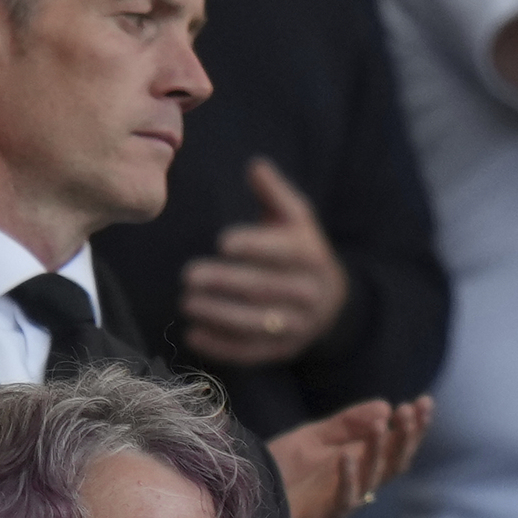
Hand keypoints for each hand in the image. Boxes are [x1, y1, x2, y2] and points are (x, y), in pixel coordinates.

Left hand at [180, 158, 348, 366]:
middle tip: (189, 275)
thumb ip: (274, 194)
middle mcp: (308, 293)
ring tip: (186, 303)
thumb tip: (255, 165)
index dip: (254, 245)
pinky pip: (251, 352)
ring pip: (257, 323)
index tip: (222, 241)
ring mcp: (297, 325)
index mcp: (310, 256)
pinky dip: (220, 346)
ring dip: (219, 315)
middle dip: (225, 282)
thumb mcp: (296, 219)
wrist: (331, 302)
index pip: (283, 251)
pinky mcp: (282, 351)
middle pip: (264, 288)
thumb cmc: (299, 251)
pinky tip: (192, 335)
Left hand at [267, 395, 433, 517]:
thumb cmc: (278, 469)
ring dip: (379, 451)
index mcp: (358, 463)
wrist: (243, 496)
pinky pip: (342, 500)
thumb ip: (346, 424)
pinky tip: (347, 456)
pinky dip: (347, 478)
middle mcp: (356, 483)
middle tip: (411, 411)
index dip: (412, 426)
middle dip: (405, 437)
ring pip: (372, 478)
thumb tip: (385, 407)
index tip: (425, 402)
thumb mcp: (311, 439)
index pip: (395, 444)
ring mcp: (341, 501)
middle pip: (394, 462)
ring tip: (381, 425)